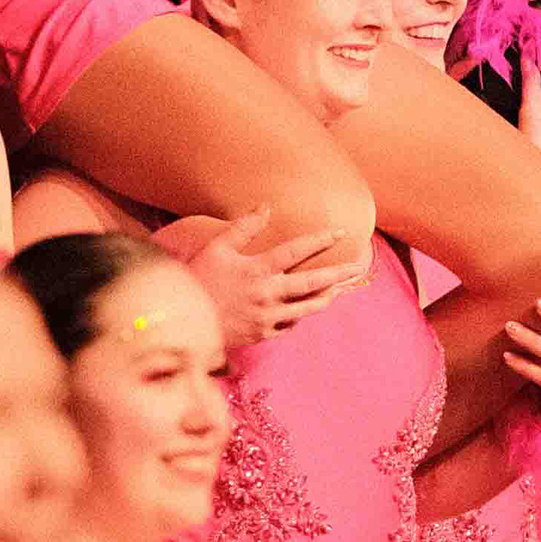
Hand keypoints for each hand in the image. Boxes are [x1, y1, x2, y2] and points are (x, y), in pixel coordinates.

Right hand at [161, 205, 351, 351]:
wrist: (182, 322)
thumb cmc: (197, 279)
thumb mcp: (216, 247)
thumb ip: (244, 227)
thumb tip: (266, 207)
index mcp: (258, 270)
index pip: (297, 251)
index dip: (321, 240)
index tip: (341, 232)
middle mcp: (268, 294)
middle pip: (313, 283)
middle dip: (339, 274)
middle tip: (358, 267)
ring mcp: (267, 317)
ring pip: (307, 308)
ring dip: (325, 298)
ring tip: (338, 290)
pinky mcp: (262, 334)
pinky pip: (289, 324)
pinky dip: (299, 315)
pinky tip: (303, 308)